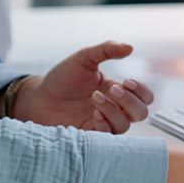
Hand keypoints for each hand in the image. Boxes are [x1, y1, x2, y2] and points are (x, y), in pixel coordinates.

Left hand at [9, 41, 154, 133]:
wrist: (38, 97)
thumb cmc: (62, 79)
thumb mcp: (84, 59)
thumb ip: (106, 50)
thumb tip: (130, 47)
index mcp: (116, 90)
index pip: (145, 97)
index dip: (142, 91)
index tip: (126, 81)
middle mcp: (114, 108)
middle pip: (141, 113)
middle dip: (130, 101)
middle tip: (113, 89)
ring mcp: (103, 123)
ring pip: (125, 125)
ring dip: (114, 110)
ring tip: (95, 97)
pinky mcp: (91, 135)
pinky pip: (108, 135)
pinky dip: (104, 123)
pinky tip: (93, 113)